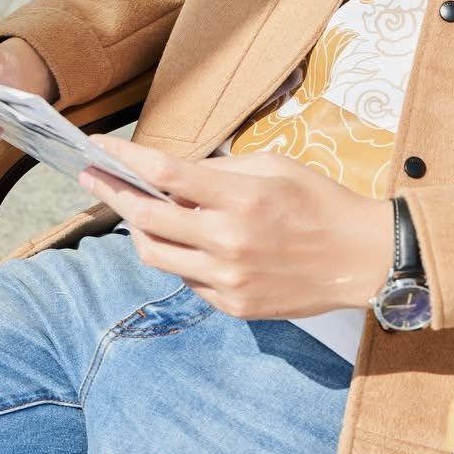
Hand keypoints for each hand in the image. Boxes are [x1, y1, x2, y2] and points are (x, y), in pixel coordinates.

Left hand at [77, 137, 392, 319]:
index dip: (125, 158)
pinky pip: (187, 279)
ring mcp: (228, 279)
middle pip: (146, 217)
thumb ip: (221, 170)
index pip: (165, 173)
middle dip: (112, 193)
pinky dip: (180, 257)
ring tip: (138, 212)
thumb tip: (175, 175)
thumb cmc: (320, 202)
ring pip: (156, 255)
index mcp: (240, 198)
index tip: (97, 148)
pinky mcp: (233, 305)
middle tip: (93, 178)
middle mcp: (227, 241)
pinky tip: (189, 243)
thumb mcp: (275, 166)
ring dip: (140, 230)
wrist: (360, 259)